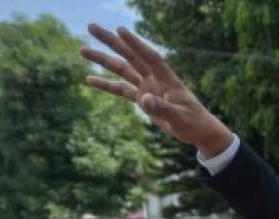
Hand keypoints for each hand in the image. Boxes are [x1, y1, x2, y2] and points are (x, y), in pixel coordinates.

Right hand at [81, 25, 233, 156]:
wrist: (197, 130)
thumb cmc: (193, 122)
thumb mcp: (180, 117)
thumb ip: (163, 108)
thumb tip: (144, 99)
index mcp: (167, 79)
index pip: (150, 57)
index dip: (136, 44)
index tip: (120, 30)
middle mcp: (154, 79)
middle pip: (130, 56)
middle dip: (111, 41)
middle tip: (91, 27)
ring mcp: (146, 87)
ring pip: (121, 69)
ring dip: (102, 60)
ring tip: (81, 50)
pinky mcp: (141, 98)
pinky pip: (120, 89)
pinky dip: (106, 85)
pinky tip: (89, 79)